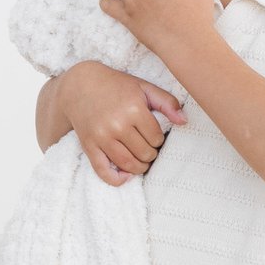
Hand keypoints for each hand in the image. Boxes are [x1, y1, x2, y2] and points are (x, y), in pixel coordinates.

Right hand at [55, 61, 185, 186]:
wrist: (80, 86)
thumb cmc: (116, 86)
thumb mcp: (144, 87)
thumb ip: (167, 102)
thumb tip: (184, 122)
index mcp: (133, 109)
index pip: (156, 138)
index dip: (159, 140)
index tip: (154, 135)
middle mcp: (117, 125)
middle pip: (145, 154)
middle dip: (150, 154)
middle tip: (147, 147)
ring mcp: (102, 137)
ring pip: (129, 164)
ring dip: (140, 167)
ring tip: (141, 161)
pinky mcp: (89, 146)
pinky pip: (103, 171)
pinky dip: (117, 179)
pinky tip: (126, 176)